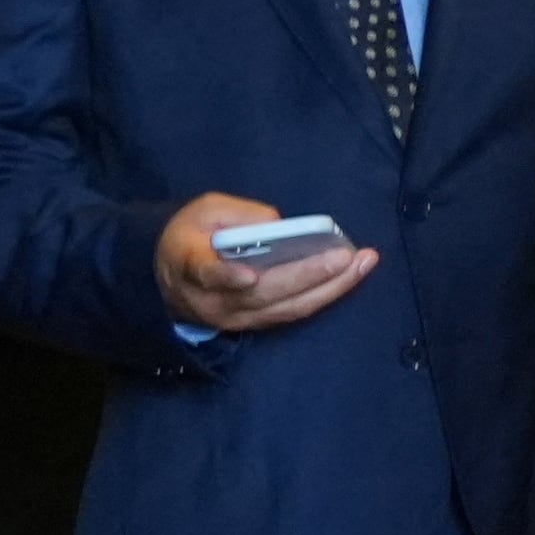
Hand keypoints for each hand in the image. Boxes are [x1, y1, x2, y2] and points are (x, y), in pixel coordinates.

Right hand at [156, 193, 373, 332]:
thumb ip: (240, 214)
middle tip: (347, 257)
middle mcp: (212, 299)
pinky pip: (294, 312)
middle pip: (264, 293)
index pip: (205, 273)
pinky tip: (352, 276)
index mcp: (189, 265)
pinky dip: (325, 294)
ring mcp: (235, 317)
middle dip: (309, 275)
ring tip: (363, 263)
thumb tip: (281, 225)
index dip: (225, 276)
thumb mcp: (206, 210)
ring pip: (286, 308)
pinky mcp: (255, 324)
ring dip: (331, 288)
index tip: (247, 276)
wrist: (171, 276)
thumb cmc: (192, 235)